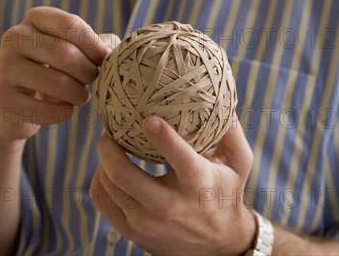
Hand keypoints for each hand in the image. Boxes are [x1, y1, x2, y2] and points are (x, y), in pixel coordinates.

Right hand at [0, 7, 115, 142]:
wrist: (17, 100)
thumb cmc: (55, 67)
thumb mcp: (74, 47)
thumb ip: (98, 44)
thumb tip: (120, 51)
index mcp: (36, 18)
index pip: (71, 24)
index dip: (94, 45)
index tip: (104, 60)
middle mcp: (14, 38)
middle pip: (66, 54)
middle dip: (88, 72)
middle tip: (92, 80)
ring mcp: (4, 69)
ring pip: (58, 83)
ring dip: (79, 95)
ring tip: (81, 95)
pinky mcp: (3, 101)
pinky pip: (49, 110)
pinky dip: (65, 113)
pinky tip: (63, 109)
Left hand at [91, 114, 255, 255]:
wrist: (220, 245)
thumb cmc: (227, 192)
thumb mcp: (239, 161)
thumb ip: (231, 129)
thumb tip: (221, 97)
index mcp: (198, 183)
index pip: (178, 158)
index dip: (161, 136)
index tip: (147, 118)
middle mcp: (170, 206)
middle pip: (124, 174)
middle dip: (109, 147)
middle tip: (109, 131)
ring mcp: (147, 223)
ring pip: (108, 186)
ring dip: (103, 161)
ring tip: (109, 146)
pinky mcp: (132, 232)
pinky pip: (101, 201)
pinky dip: (99, 180)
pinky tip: (108, 169)